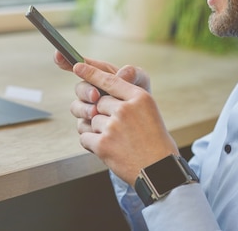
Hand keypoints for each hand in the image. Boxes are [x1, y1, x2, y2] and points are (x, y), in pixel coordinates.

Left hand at [64, 55, 178, 185]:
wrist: (159, 171)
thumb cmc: (155, 143)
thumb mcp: (149, 112)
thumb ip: (127, 100)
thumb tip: (100, 98)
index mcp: (139, 97)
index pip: (110, 80)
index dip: (91, 73)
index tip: (77, 66)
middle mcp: (125, 108)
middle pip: (98, 103)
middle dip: (102, 116)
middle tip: (119, 131)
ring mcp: (113, 126)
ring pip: (91, 121)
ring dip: (98, 132)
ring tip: (117, 143)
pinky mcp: (103, 143)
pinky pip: (85, 137)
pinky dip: (92, 144)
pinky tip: (108, 150)